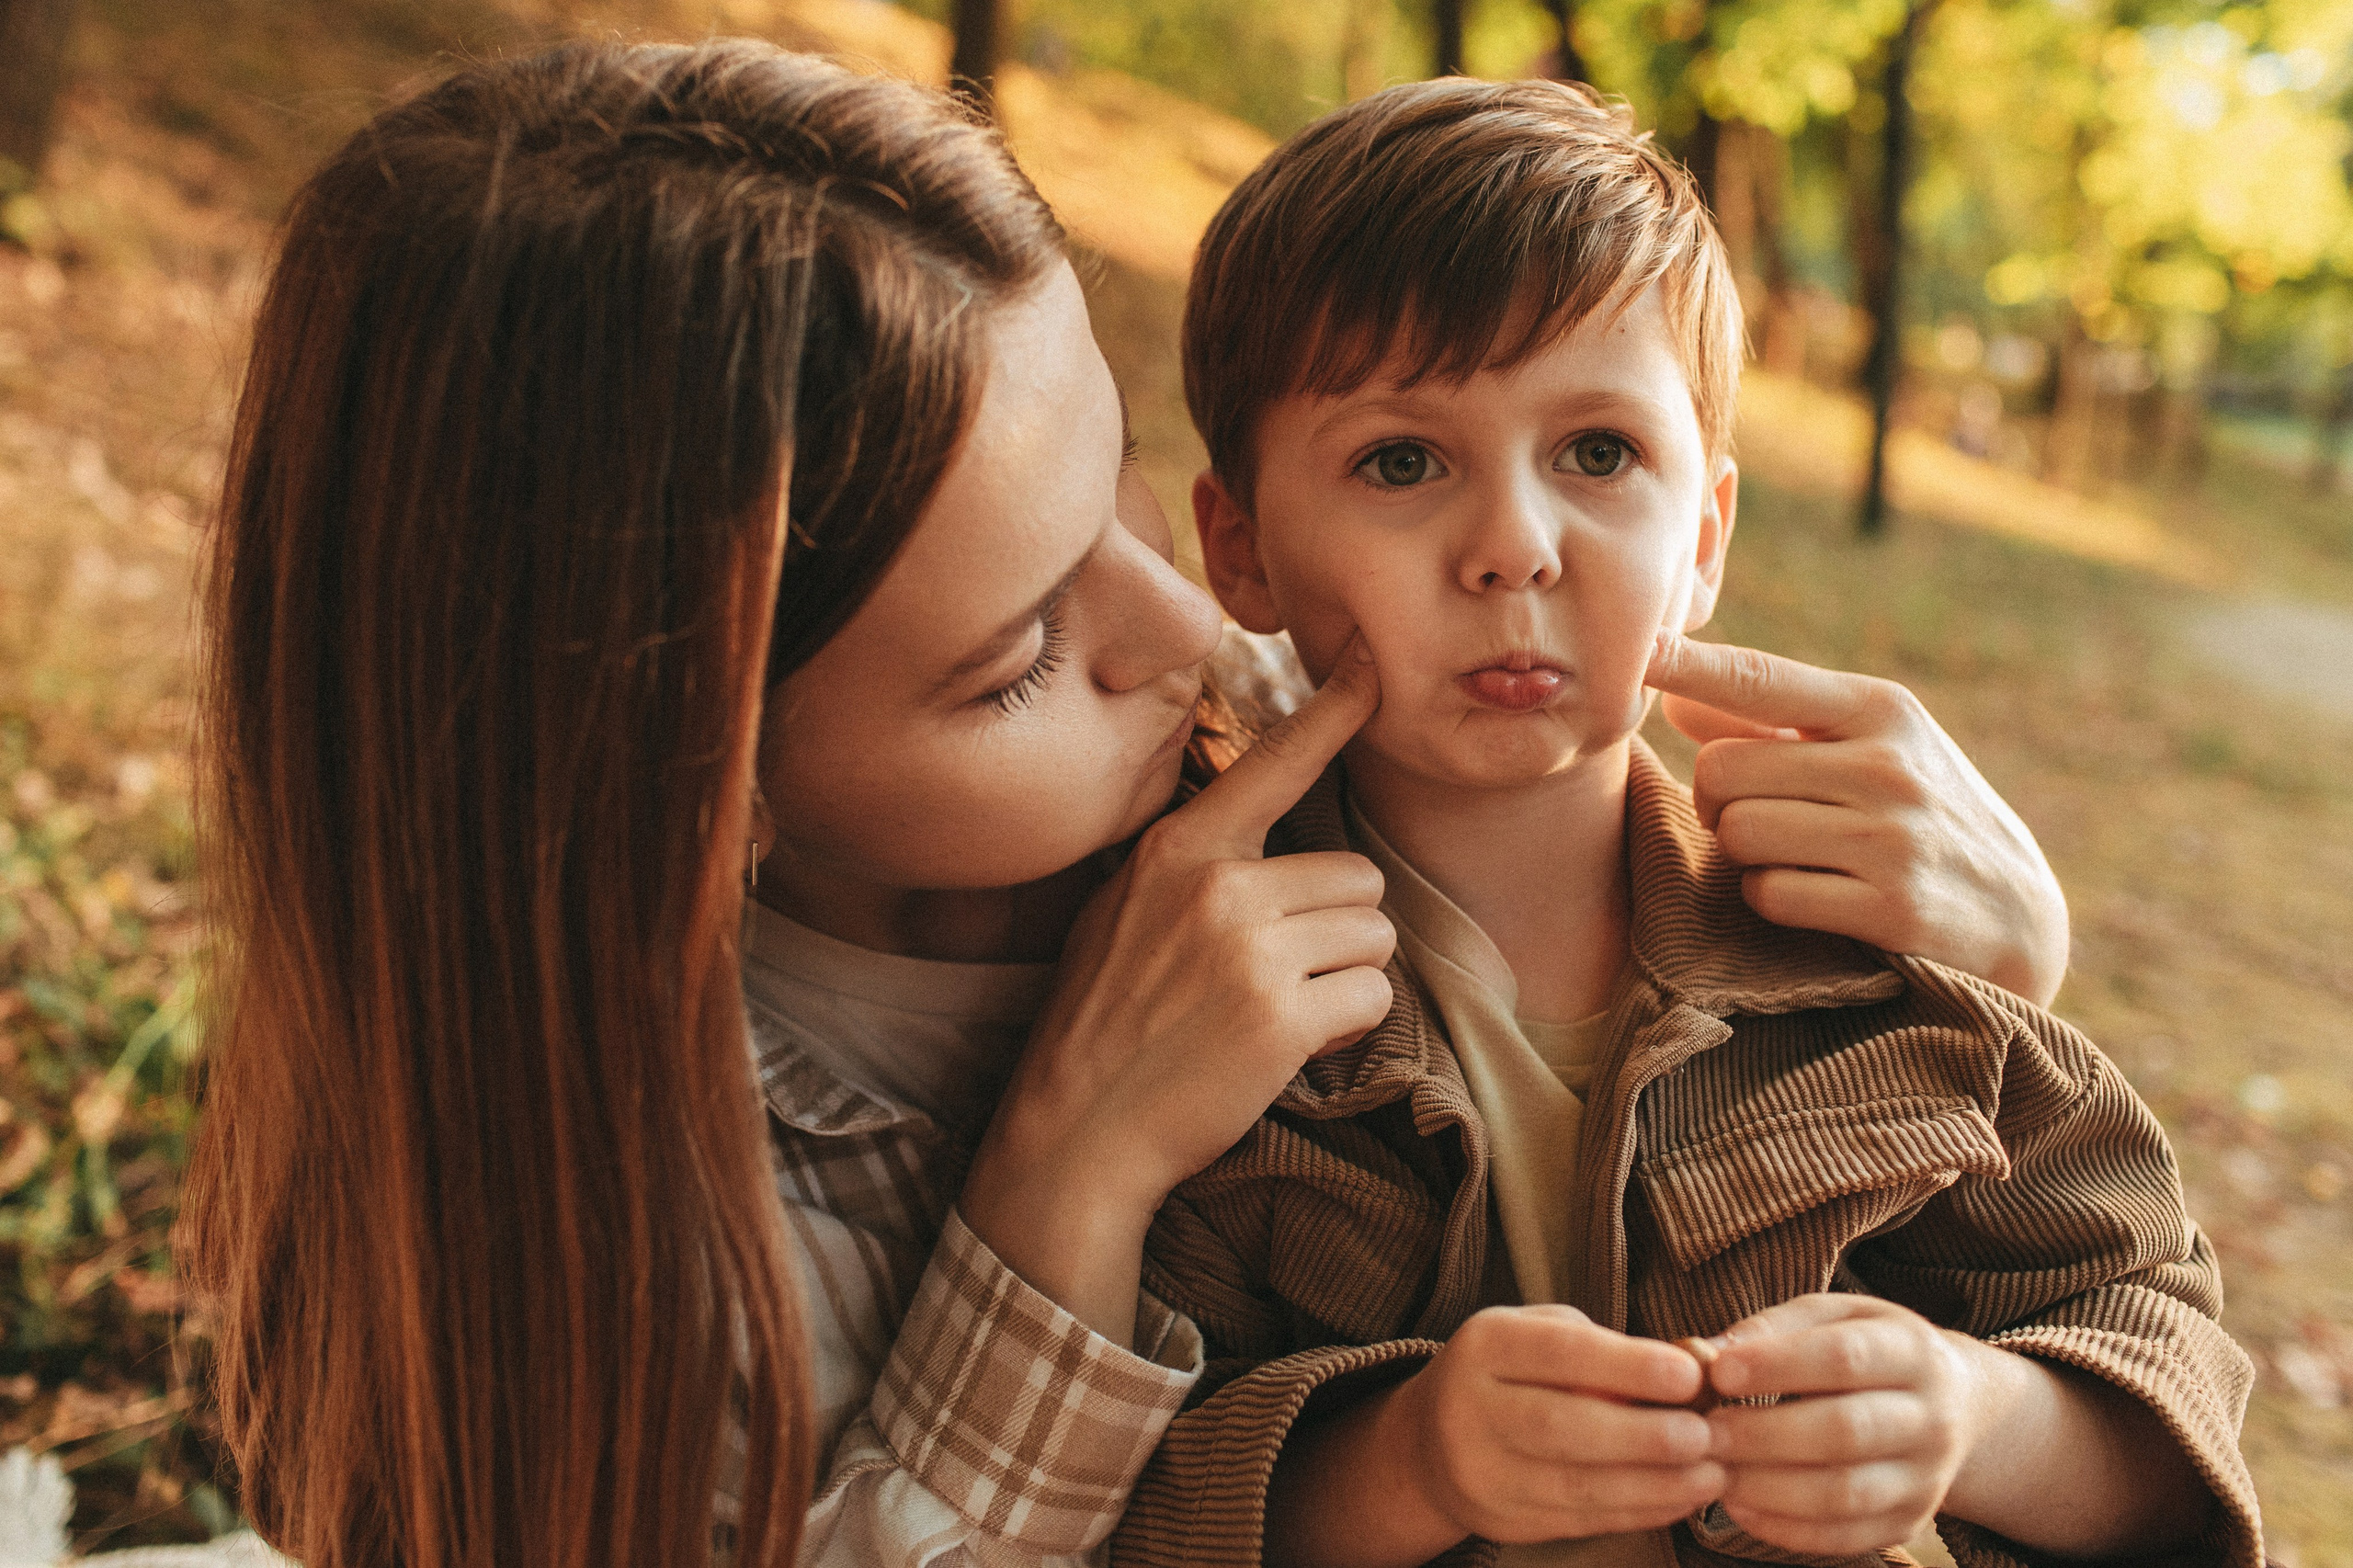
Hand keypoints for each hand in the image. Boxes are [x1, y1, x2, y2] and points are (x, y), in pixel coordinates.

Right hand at [958, 636, 1393, 1339]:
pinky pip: (1371, 997)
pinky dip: (1349, 1027)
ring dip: (1347, 977)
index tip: (1376, 664)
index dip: (1335, 711)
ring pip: (1373, 935)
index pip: (1274, 763)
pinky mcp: (1280, 1017)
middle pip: (1356, 875)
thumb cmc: (1102, 1022)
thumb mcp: (1122, 911)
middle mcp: (1216, 886)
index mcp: (1177, 849)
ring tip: (1282, 1009)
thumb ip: (1192, 866)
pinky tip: (1294, 1045)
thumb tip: (1262, 837)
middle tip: (1285, 973)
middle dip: (1340, 927)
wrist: (1076, 1129)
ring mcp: (1249, 951)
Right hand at [1377, 1307, 1721, 1549]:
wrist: (1429, 1444)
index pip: (1558, 1352)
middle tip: (1705, 1434)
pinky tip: (1680, 1498)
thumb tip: (1686, 1374)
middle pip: (1562, 1426)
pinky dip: (1639, 1512)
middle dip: (1643, 1435)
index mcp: (1485, 1346)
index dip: (1627, 1365)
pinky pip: (1581, 1520)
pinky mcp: (1504, 1521)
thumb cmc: (1510, 1374)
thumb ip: (1599, 1347)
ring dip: (1654, 1484)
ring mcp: (1484, 1473)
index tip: (1689, 1375)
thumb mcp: (1536, 1335)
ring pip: (1576, 1486)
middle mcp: (1472, 1409)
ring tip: (1710, 1474)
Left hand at [1645, 632, 2068, 1007]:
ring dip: (1746, 853)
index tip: (1639, 646)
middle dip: (1718, 800)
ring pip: (1738, 831)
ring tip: (1797, 855)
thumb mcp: (1866, 751)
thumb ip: (1768, 724)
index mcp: (1879, 709)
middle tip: (1755, 815)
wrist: (2019, 917)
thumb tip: (1674, 696)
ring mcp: (1891, 836)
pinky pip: (1769, 893)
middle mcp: (1887, 764)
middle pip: (1722, 770)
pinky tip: (1815, 897)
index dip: (1691, 663)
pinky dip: (1772, 899)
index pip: (1761, 677)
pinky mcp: (1890, 908)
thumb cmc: (1919, 816)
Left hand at [1703, 1295, 1994, 1555]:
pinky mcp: (1911, 1522)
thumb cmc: (1869, 1350)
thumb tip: (1709, 1352)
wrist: (1957, 1405)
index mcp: (1912, 1351)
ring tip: (1715, 1472)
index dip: (1777, 1366)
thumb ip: (1774, 1328)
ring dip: (1768, 1488)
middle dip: (1764, 1434)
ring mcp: (1926, 1478)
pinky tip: (1740, 1506)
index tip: (1719, 1373)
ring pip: (1845, 1493)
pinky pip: (1847, 1536)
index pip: (1844, 1358)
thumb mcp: (1834, 1316)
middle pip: (1845, 1431)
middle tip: (1704, 1432)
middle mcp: (1931, 1418)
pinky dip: (1787, 1528)